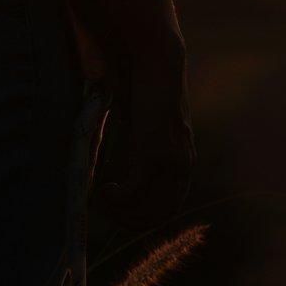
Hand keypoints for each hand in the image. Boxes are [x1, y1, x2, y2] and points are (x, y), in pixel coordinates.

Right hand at [96, 20, 194, 229]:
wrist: (156, 64)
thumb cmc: (145, 94)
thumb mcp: (145, 132)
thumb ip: (139, 155)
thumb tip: (119, 183)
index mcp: (183, 163)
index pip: (167, 209)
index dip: (139, 218)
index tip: (116, 212)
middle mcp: (182, 166)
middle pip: (157, 216)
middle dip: (128, 221)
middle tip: (105, 210)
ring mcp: (171, 161)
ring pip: (145, 209)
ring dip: (119, 213)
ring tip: (102, 199)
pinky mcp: (155, 152)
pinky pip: (133, 191)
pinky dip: (116, 199)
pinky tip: (105, 190)